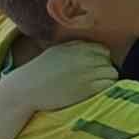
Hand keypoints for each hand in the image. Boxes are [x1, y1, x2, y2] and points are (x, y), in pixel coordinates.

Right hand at [0, 41, 117, 111]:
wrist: (26, 89)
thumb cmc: (38, 71)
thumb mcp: (56, 51)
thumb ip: (74, 47)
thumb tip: (89, 46)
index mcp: (77, 48)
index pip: (103, 50)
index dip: (101, 59)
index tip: (94, 67)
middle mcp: (84, 58)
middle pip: (108, 61)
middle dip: (104, 69)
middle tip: (95, 78)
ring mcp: (87, 73)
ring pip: (112, 72)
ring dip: (107, 79)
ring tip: (97, 85)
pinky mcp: (87, 88)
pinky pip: (108, 84)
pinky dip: (107, 87)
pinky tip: (97, 92)